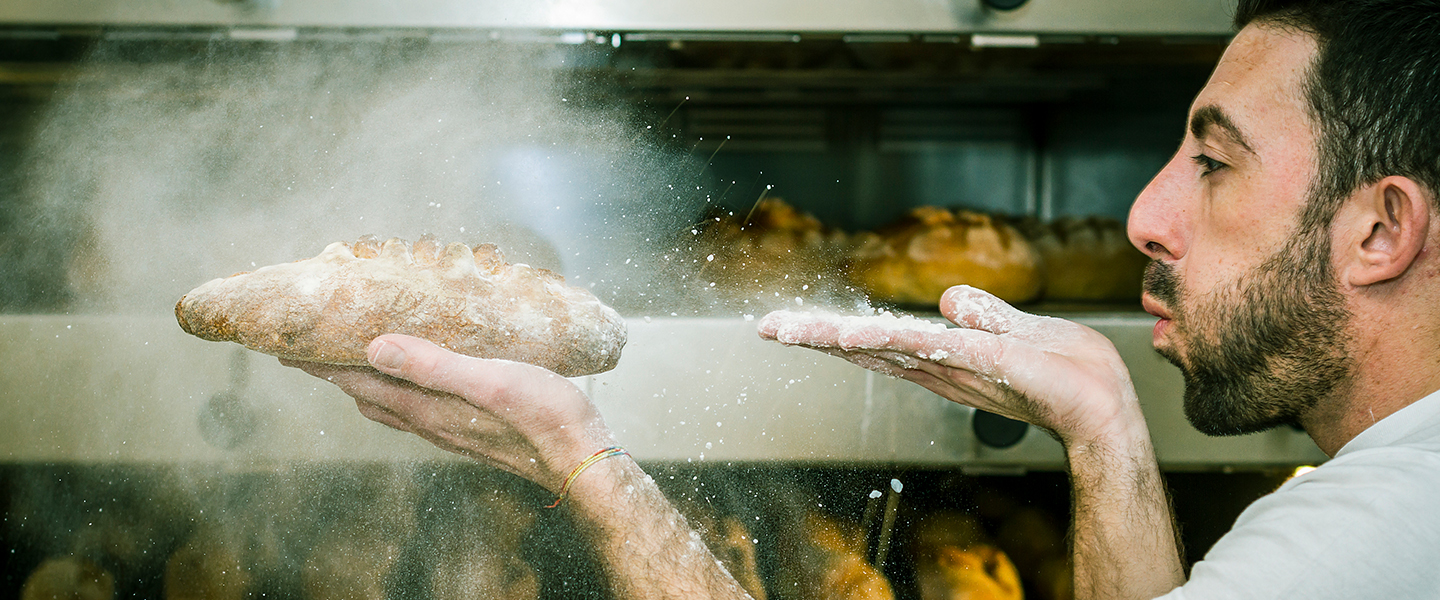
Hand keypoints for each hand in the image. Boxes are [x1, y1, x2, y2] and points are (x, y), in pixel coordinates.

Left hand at [281, 333, 614, 493]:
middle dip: (335, 373)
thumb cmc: (544, 417)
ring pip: (391, 406)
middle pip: (367, 396)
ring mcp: (449, 430)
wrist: (582, 459)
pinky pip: (418, 409)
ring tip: (351, 361)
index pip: (359, 382)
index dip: (323, 364)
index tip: (290, 345)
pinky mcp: (470, 431)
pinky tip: (415, 380)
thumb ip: (433, 364)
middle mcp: (431, 422)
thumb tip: (374, 347)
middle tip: (309, 348)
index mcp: (428, 407)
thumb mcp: (490, 381)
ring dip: (366, 383)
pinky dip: (399, 391)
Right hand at [758, 285, 1143, 446]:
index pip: (879, 342)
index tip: (789, 326)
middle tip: (767, 328)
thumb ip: (984, 313)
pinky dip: (889, 345)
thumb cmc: (1071, 372)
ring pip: (885, 348)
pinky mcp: (983, 363)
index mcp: (943, 358)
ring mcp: (956, 367)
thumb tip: (949, 298)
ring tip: (793, 331)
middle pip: (867, 348)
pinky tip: (856, 339)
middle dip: (815, 337)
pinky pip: (929, 349)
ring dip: (837, 339)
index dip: (834, 334)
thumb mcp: (1018, 329)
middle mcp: (940, 367)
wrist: (1107, 406)